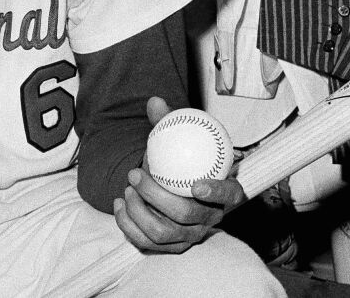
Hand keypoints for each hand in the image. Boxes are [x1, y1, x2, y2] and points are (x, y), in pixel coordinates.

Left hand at [112, 97, 245, 253]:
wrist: (170, 184)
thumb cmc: (178, 160)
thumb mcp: (176, 140)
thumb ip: (167, 122)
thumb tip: (154, 102)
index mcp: (223, 190)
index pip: (230, 195)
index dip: (217, 192)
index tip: (197, 185)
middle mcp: (209, 217)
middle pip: (186, 214)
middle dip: (156, 196)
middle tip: (134, 174)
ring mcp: (190, 235)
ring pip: (164, 233)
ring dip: (139, 211)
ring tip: (126, 190)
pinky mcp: (169, 247)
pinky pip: (147, 244)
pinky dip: (128, 225)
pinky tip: (119, 205)